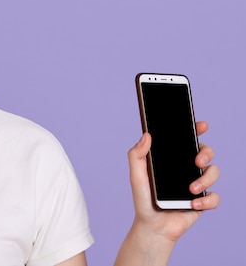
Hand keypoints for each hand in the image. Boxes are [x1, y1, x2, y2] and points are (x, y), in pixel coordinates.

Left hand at [127, 121, 220, 242]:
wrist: (152, 226)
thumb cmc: (144, 200)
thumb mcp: (136, 176)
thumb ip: (137, 155)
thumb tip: (146, 135)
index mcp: (172, 160)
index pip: (186, 140)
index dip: (195, 130)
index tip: (200, 125)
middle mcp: (187, 169)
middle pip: (206, 152)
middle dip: (206, 153)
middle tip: (196, 161)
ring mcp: (197, 184)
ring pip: (214, 172)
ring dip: (206, 179)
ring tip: (191, 190)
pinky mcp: (203, 201)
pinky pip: (215, 197)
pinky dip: (207, 200)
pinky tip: (193, 204)